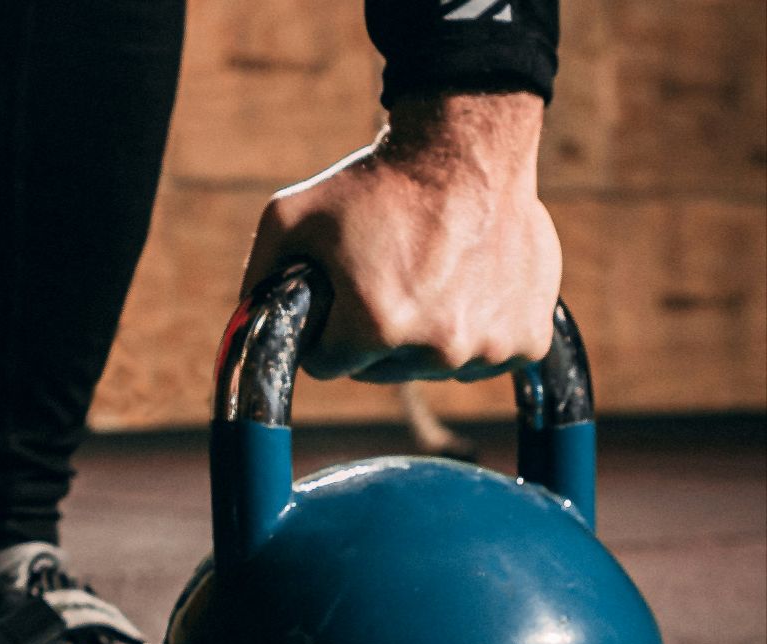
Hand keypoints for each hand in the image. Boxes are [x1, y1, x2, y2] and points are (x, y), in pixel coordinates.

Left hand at [239, 93, 561, 381]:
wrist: (467, 147)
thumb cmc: (375, 183)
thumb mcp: (289, 219)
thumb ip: (258, 278)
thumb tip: (243, 328)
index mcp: (374, 325)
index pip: (328, 364)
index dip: (327, 329)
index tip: (340, 295)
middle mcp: (435, 345)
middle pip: (382, 369)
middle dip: (375, 332)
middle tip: (388, 276)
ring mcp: (486, 346)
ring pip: (434, 366)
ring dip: (426, 334)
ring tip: (430, 274)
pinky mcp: (526, 340)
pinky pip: (486, 359)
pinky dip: (477, 330)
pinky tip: (468, 285)